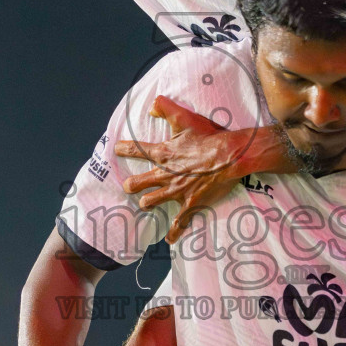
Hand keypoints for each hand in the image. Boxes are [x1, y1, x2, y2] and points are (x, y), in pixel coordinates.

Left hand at [117, 96, 290, 241]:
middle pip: (138, 184)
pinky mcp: (190, 204)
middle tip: (129, 186)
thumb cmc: (209, 137)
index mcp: (163, 154)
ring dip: (148, 204)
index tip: (116, 149)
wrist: (229, 156)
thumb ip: (166, 108)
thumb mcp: (186, 118)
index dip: (124, 149)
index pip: (137, 150)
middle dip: (132, 185)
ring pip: (152, 202)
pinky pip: (179, 222)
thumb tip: (152, 106)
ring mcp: (176, 191)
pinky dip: (174, 232)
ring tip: (146, 206)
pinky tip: (170, 239)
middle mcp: (165, 174)